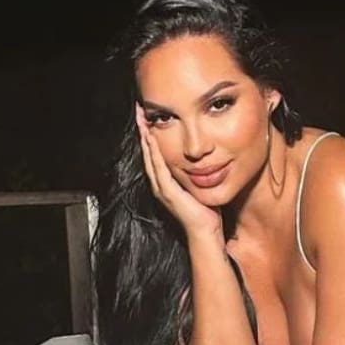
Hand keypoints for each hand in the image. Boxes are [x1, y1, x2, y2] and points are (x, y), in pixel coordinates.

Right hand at [136, 104, 222, 236]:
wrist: (205, 232)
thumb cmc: (206, 212)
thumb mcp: (199, 186)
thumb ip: (197, 173)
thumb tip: (205, 158)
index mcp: (166, 182)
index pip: (154, 153)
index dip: (150, 135)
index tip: (148, 116)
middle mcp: (160, 184)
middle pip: (147, 152)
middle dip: (143, 131)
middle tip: (139, 111)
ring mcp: (162, 188)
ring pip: (150, 157)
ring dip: (145, 138)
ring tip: (141, 120)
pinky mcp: (168, 192)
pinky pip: (159, 168)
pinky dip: (154, 152)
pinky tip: (152, 139)